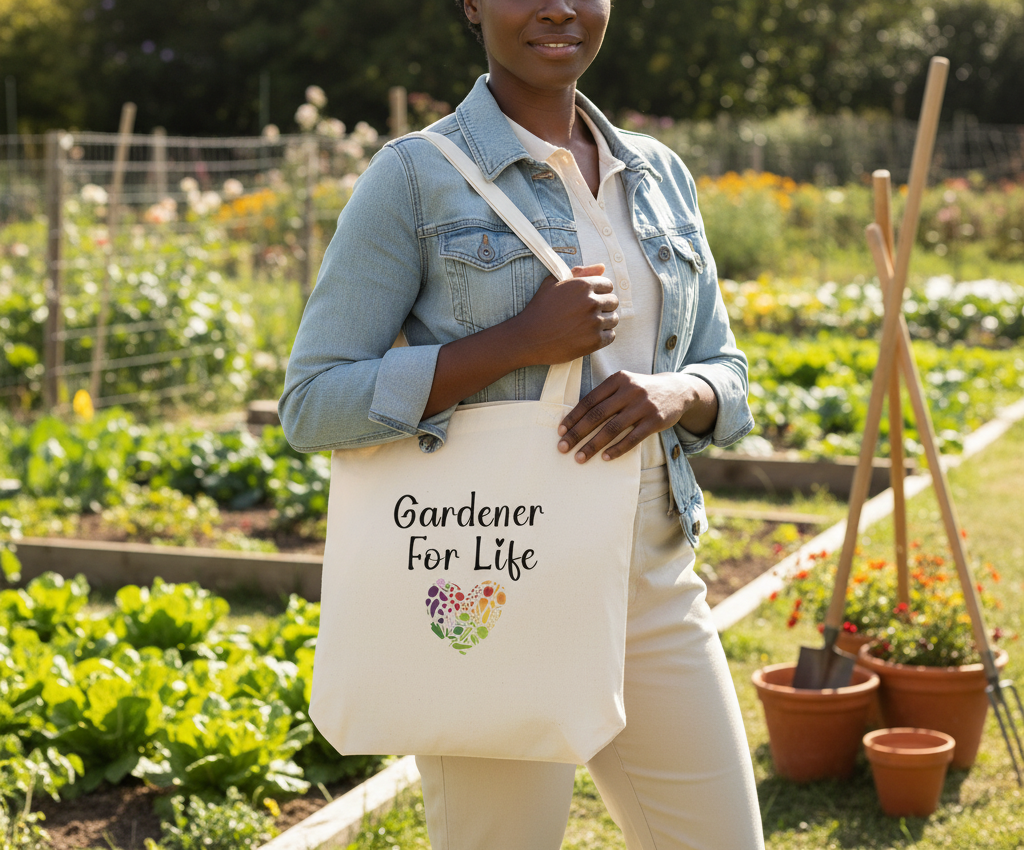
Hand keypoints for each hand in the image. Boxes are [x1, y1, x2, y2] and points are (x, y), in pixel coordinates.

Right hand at [511, 264, 617, 366]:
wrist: (528, 338)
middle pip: (613, 302)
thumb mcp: (553, 283)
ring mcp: (594, 322)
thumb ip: (579, 272)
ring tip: (588, 326)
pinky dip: (603, 337)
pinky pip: (611, 336)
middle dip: (603, 307)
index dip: (599, 293)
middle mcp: (591, 302)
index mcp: (583, 285)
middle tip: (588, 315)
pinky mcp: (595, 341)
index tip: (589, 301)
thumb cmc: (539, 309)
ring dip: (604, 322)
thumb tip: (602, 267)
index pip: (608, 285)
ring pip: (614, 319)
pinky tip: (589, 336)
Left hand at [557, 372, 713, 462]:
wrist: (678, 389)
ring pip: (612, 428)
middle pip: (597, 415)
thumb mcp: (624, 384)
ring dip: (594, 445)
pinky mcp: (655, 420)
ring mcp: (643, 405)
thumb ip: (605, 397)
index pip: (589, 400)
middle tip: (563, 447)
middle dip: (578, 433)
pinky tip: (605, 457)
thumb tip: (577, 419)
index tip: (561, 431)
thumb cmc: (642, 390)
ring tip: (580, 457)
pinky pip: (632, 438)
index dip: (573, 417)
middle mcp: (630, 390)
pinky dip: (617, 449)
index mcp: (617, 379)